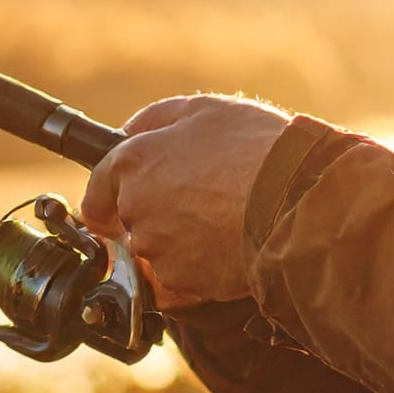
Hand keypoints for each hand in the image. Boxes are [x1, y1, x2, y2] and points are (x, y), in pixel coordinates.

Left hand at [81, 96, 294, 308]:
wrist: (298, 202)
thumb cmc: (256, 149)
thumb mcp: (206, 110)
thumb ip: (157, 120)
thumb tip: (129, 133)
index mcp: (134, 163)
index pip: (96, 195)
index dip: (106, 202)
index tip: (114, 208)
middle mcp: (137, 209)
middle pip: (131, 223)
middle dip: (158, 215)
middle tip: (201, 199)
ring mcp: (159, 249)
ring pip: (158, 251)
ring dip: (181, 241)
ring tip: (224, 220)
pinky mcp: (184, 282)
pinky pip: (182, 277)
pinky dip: (200, 266)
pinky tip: (229, 244)